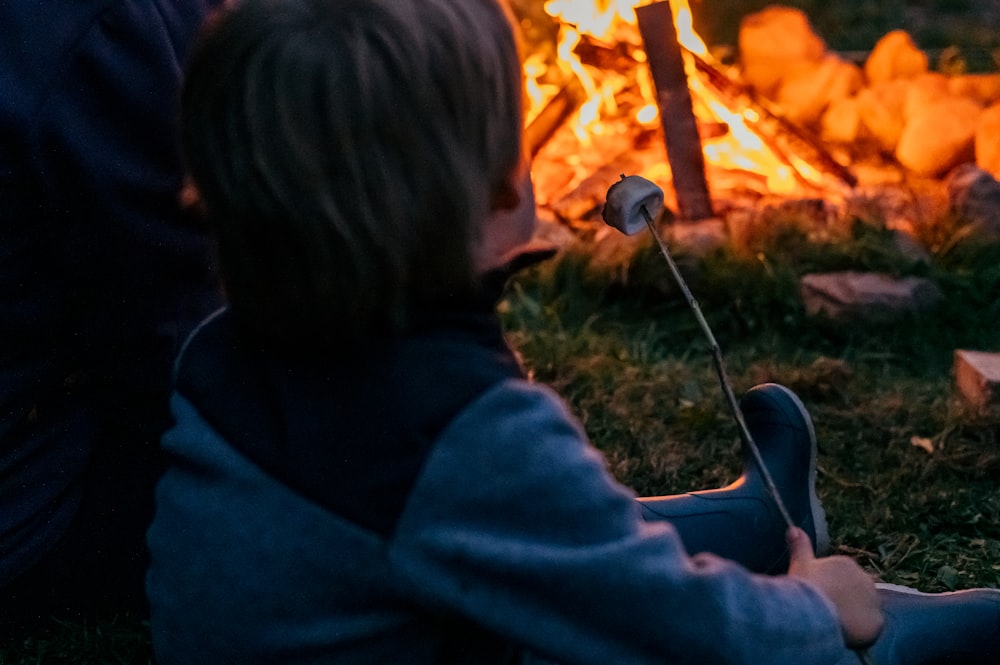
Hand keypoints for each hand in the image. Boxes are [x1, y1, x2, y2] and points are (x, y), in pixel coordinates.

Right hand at [786, 527, 883, 648]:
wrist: (817, 610)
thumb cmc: (807, 585)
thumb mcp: (800, 564)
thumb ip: (799, 546)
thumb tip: (793, 528)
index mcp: (846, 564)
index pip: (840, 577)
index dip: (828, 587)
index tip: (817, 595)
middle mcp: (865, 578)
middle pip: (854, 592)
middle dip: (843, 600)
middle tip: (825, 611)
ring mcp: (873, 601)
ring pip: (863, 609)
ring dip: (853, 615)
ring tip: (835, 623)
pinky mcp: (877, 622)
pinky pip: (870, 627)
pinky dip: (861, 631)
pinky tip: (846, 634)